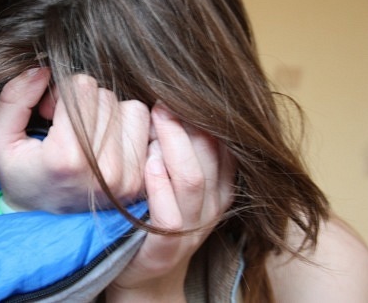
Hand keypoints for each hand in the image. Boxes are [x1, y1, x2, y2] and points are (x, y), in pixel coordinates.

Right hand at [0, 68, 149, 212]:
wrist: (44, 225)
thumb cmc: (22, 176)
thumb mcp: (0, 140)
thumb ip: (14, 99)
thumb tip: (43, 69)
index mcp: (66, 158)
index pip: (82, 87)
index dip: (62, 92)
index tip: (51, 114)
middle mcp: (103, 170)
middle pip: (106, 96)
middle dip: (84, 103)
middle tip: (66, 127)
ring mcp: (127, 178)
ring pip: (130, 108)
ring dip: (107, 114)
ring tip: (87, 135)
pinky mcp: (142, 181)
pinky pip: (145, 126)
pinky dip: (126, 127)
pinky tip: (105, 143)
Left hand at [106, 104, 235, 301]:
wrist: (144, 272)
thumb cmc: (153, 212)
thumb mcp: (173, 179)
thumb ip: (178, 148)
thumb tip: (168, 102)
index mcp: (220, 187)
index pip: (223, 145)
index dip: (204, 118)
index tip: (179, 94)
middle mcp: (213, 206)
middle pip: (209, 156)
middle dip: (184, 125)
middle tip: (161, 101)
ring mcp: (194, 228)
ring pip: (193, 179)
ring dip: (172, 146)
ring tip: (153, 122)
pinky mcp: (167, 246)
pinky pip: (171, 214)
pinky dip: (159, 184)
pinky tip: (146, 163)